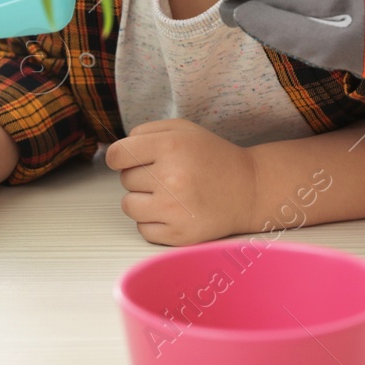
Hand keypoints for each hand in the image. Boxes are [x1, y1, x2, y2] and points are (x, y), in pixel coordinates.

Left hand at [104, 119, 259, 245]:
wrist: (248, 190)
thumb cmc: (212, 157)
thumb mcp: (183, 129)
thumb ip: (146, 131)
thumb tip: (116, 152)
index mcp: (171, 146)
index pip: (117, 155)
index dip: (119, 157)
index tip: (127, 159)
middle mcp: (171, 177)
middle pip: (125, 179)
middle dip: (140, 176)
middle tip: (166, 175)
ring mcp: (174, 209)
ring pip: (129, 206)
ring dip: (143, 200)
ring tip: (168, 194)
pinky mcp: (178, 235)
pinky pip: (143, 229)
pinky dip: (153, 222)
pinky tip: (174, 212)